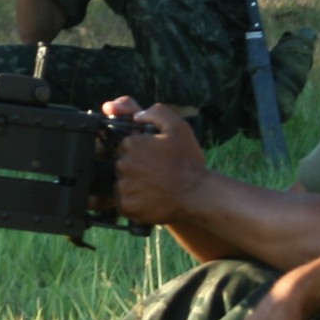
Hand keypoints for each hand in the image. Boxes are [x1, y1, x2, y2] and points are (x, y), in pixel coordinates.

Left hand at [103, 99, 206, 224]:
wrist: (198, 195)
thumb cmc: (188, 161)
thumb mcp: (178, 127)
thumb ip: (157, 112)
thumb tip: (137, 116)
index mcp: (131, 144)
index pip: (125, 146)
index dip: (140, 152)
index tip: (154, 158)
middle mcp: (123, 165)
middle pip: (122, 165)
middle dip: (136, 168)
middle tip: (156, 174)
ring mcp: (124, 187)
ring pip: (123, 184)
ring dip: (135, 185)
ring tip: (155, 187)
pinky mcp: (126, 207)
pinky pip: (124, 203)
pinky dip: (135, 202)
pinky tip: (152, 199)